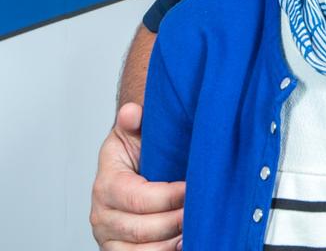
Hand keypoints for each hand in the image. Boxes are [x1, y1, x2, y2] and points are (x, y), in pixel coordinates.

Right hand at [90, 103, 184, 249]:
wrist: (128, 172)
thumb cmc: (134, 155)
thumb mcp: (132, 134)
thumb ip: (132, 123)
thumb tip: (131, 112)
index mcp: (106, 185)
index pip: (136, 198)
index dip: (167, 197)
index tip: (190, 188)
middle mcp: (103, 215)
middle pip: (141, 228)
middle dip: (174, 220)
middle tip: (199, 210)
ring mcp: (110, 238)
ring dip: (170, 242)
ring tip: (193, 228)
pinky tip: (182, 243)